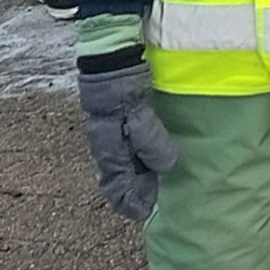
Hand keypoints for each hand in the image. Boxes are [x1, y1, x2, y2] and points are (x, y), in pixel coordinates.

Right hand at [78, 58, 176, 221]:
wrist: (108, 56)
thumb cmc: (121, 85)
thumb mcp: (136, 113)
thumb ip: (149, 140)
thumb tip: (165, 167)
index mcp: (107, 148)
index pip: (116, 184)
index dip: (129, 201)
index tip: (143, 213)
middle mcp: (104, 144)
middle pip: (117, 177)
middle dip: (131, 192)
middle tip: (149, 203)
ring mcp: (107, 132)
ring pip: (120, 163)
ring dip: (134, 175)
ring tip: (152, 184)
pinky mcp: (114, 119)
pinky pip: (124, 147)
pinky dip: (135, 158)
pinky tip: (148, 157)